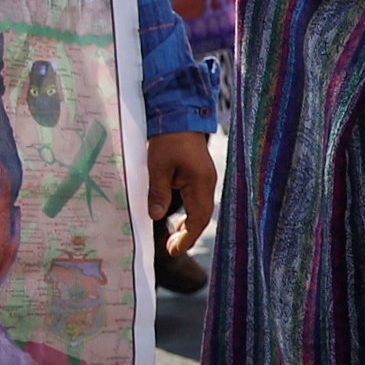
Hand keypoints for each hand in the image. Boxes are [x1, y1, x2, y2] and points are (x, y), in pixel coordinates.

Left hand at [142, 130, 218, 251]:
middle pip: (202, 217)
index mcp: (201, 182)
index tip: (173, 250)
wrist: (178, 115)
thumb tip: (156, 216)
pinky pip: (197, 201)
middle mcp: (207, 183)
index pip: (198, 218)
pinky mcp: (200, 176)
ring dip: (188, 226)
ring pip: (200, 210)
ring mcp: (205, 179)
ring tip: (172, 238)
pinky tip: (178, 220)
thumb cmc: (168, 139)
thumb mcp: (158, 166)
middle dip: (187, 235)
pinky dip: (189, 214)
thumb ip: (158, 192)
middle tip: (170, 248)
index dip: (187, 237)